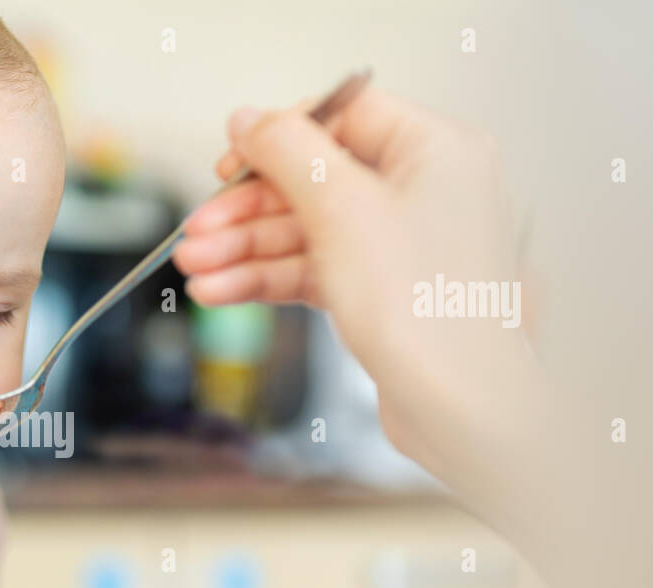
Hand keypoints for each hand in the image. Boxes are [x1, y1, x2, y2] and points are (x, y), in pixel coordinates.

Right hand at [172, 87, 538, 478]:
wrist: (457, 404)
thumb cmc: (428, 309)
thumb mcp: (342, 207)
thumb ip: (288, 152)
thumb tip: (250, 120)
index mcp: (434, 150)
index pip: (340, 118)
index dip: (278, 139)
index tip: (230, 163)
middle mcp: (423, 191)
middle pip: (312, 181)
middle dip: (246, 211)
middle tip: (198, 231)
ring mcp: (402, 244)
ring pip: (305, 232)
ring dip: (244, 250)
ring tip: (195, 269)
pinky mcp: (383, 291)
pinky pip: (313, 270)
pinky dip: (266, 279)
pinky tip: (222, 289)